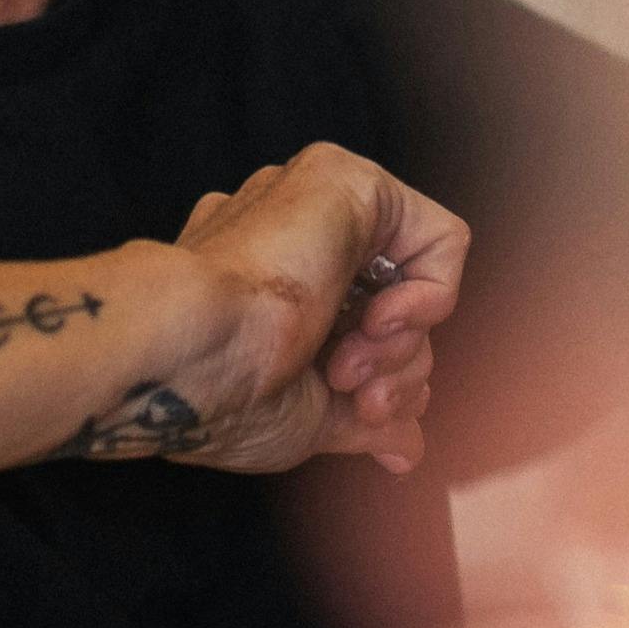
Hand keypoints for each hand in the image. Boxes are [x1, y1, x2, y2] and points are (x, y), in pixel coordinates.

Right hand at [73, 145, 471, 475]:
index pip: (367, 332)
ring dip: (402, 343)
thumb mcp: (309, 420)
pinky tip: (381, 320)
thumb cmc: (220, 390)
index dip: (385, 381)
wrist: (187, 348)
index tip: (359, 414)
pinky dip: (433, 292)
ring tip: (349, 366)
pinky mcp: (347, 182)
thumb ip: (366, 421)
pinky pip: (442, 237)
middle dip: (396, 369)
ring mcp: (317, 207)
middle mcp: (296, 242)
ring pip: (416, 277)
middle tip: (360, 396)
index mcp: (274, 290)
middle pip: (397, 308)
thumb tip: (407, 445)